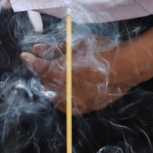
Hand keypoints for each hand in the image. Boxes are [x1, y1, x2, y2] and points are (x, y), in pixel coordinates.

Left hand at [20, 31, 152, 114]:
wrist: (126, 66)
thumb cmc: (102, 51)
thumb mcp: (76, 45)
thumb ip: (54, 48)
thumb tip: (36, 49)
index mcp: (61, 73)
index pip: (39, 68)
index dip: (31, 61)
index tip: (25, 55)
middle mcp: (66, 90)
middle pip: (45, 82)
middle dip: (43, 72)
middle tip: (46, 62)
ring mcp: (76, 101)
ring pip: (55, 96)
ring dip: (52, 86)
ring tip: (56, 76)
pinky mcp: (86, 107)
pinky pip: (68, 108)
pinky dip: (63, 100)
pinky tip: (65, 93)